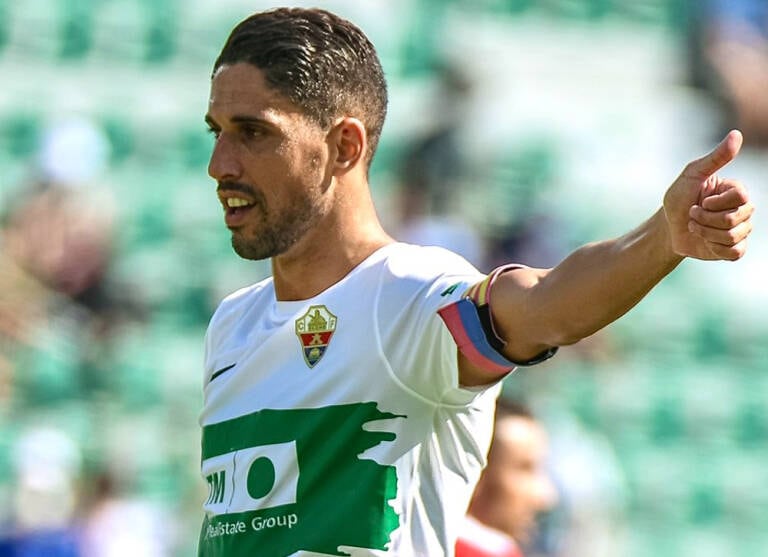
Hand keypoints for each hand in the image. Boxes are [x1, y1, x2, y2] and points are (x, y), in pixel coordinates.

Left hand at [663, 130, 753, 260]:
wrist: (668, 227)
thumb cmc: (679, 198)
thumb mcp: (692, 175)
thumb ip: (715, 158)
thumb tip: (736, 134)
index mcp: (737, 191)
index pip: (741, 196)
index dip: (714, 202)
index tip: (700, 200)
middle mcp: (744, 210)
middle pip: (734, 219)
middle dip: (704, 219)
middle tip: (693, 214)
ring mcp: (741, 230)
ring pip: (732, 237)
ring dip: (705, 232)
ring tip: (695, 226)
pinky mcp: (734, 249)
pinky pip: (734, 252)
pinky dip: (714, 248)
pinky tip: (705, 241)